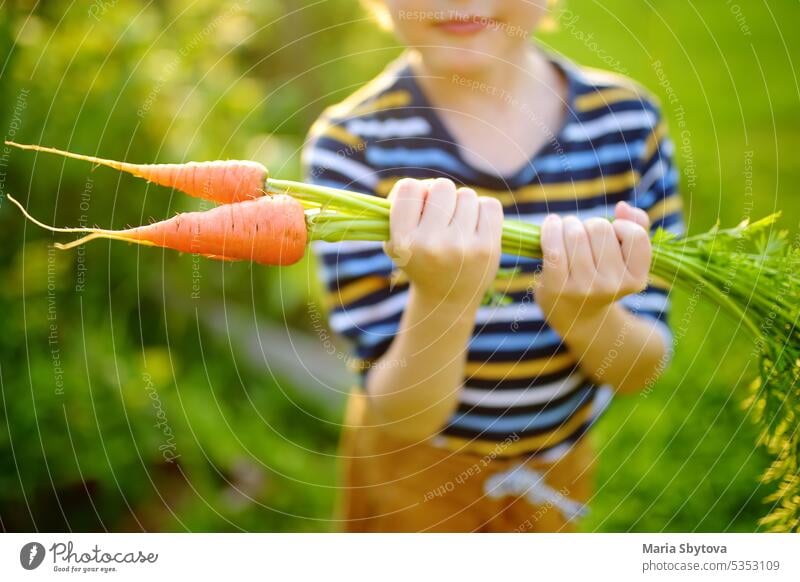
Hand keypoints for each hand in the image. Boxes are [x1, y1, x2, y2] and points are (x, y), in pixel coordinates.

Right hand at [384, 178, 503, 308]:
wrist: (447, 299)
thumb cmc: (420, 262)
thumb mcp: (397, 244)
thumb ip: (399, 212)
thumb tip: (420, 185)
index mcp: (404, 243)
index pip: (409, 188)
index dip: (416, 190)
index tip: (420, 204)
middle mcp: (432, 244)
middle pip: (442, 186)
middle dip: (442, 196)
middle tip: (441, 214)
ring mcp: (462, 246)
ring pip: (467, 194)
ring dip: (462, 205)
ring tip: (457, 225)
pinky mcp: (488, 248)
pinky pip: (490, 205)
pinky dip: (483, 212)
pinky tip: (474, 227)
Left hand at [536, 201, 651, 324]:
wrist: (575, 315)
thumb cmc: (601, 276)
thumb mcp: (625, 257)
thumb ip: (635, 227)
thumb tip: (622, 207)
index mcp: (636, 278)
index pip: (635, 235)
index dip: (621, 225)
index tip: (611, 231)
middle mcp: (613, 286)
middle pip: (600, 228)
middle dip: (589, 224)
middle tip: (582, 235)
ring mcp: (585, 288)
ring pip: (575, 233)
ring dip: (568, 224)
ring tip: (567, 232)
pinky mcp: (558, 287)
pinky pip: (554, 247)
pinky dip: (550, 229)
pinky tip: (551, 225)